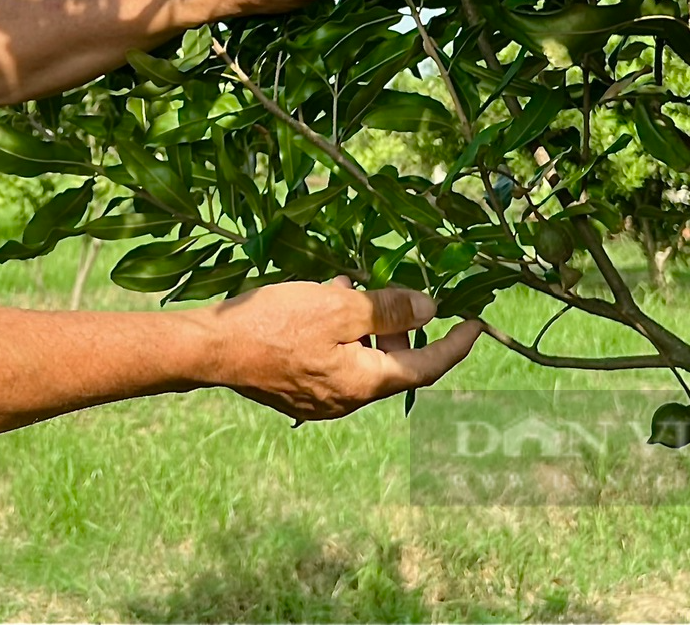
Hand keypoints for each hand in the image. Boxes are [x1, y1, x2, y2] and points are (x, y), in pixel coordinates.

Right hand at [199, 274, 481, 421]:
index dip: (455, 345)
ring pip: (362, 361)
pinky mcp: (297, 390)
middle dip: (403, 328)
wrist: (212, 350)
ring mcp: (320, 399)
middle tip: (398, 293)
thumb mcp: (339, 307)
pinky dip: (342, 336)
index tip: (477, 324)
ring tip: (352, 289)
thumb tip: (430, 309)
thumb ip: (388, 310)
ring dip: (368, 327)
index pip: (426, 366)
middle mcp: (347, 399)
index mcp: (365, 382)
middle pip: (393, 364)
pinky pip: (335, 363)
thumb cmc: (277, 324)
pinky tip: (323, 303)